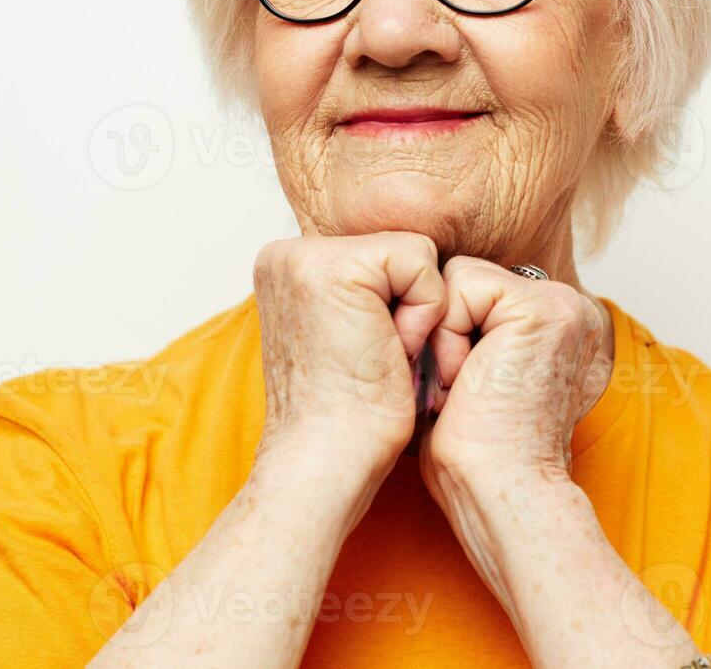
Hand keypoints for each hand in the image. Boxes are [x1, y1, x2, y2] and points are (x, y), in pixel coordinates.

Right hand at [251, 232, 446, 484]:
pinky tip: (392, 349)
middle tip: (377, 357)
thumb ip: (362, 290)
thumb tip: (404, 269)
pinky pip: (422, 261)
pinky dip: (425, 310)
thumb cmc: (348, 415)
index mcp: (285, 267)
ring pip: (413, 252)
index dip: (396, 306)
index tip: (368, 353)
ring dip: (417, 310)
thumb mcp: (349, 332)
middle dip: (406, 304)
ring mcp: (303, 256)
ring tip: (382, 354)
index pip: (382, 255)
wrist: (326, 462)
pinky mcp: (336, 267)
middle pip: (398, 249)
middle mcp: (286, 253)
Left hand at [418, 256, 612, 492]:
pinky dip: (447, 332)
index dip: (448, 333)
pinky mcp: (541, 309)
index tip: (459, 389)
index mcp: (554, 324)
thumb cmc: (477, 455)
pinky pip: (461, 282)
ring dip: (444, 334)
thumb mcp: (472, 375)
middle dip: (444, 330)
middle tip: (458, 390)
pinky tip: (466, 377)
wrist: (501, 492)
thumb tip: (423, 301)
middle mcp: (566, 308)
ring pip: (460, 275)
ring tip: (463, 385)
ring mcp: (560, 305)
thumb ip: (469, 330)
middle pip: (466, 277)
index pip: (475, 290)